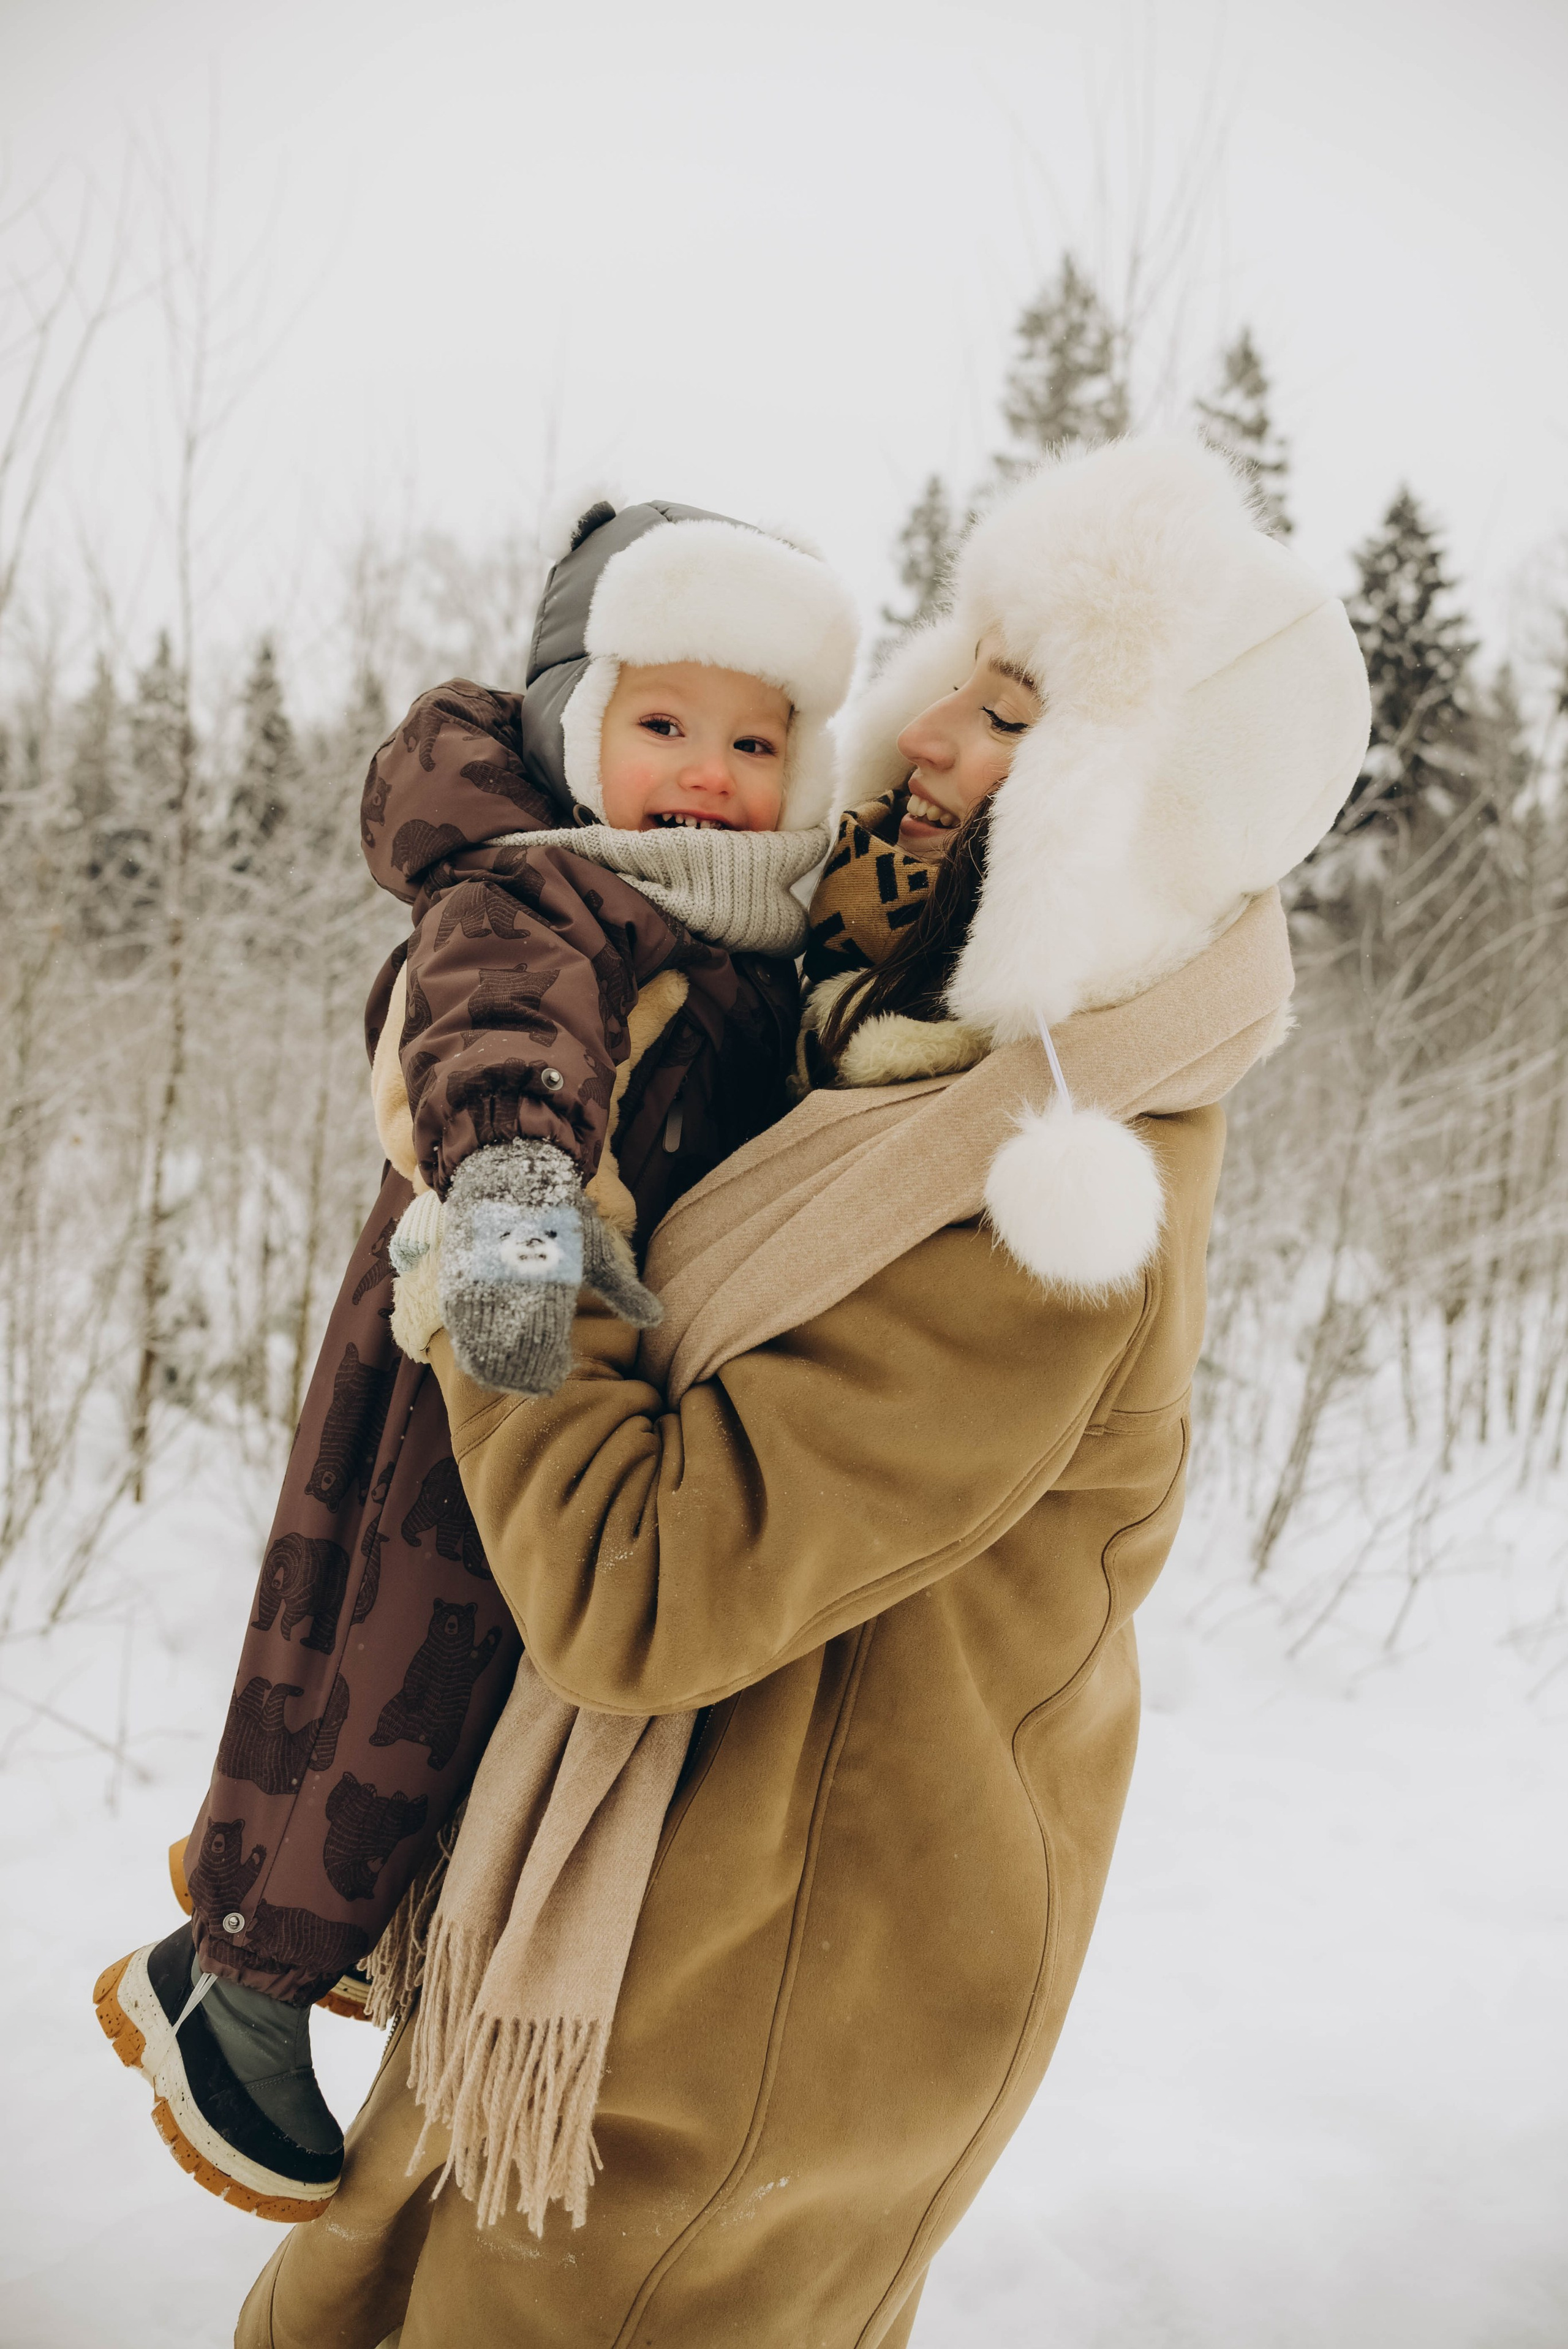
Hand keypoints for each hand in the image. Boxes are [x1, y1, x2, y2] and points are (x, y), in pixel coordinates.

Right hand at [438, 1141, 660, 1396]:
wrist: (507, 1173)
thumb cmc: (559, 1215)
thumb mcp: (596, 1251)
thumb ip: (622, 1291)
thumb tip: (658, 1319)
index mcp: (550, 1283)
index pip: (545, 1349)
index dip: (548, 1372)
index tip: (556, 1377)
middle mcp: (511, 1290)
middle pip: (511, 1358)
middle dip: (523, 1376)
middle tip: (536, 1382)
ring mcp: (478, 1289)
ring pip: (482, 1352)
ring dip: (497, 1369)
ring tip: (513, 1375)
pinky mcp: (454, 1285)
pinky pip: (460, 1334)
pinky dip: (473, 1351)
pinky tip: (486, 1357)